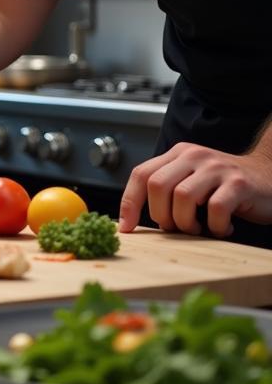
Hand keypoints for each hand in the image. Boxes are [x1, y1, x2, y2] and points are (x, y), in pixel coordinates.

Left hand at [119, 142, 271, 237]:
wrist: (269, 177)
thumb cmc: (224, 186)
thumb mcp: (190, 180)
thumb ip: (166, 191)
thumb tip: (133, 219)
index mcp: (177, 154)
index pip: (141, 174)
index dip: (129, 202)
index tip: (126, 227)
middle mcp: (194, 155)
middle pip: (157, 185)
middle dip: (160, 215)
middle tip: (174, 228)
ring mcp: (217, 168)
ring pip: (183, 197)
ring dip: (186, 223)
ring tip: (199, 229)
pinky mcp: (239, 183)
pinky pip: (215, 208)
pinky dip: (215, 226)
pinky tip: (221, 228)